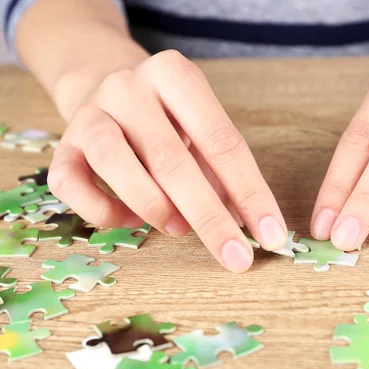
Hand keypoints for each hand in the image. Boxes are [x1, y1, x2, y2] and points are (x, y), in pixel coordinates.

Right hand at [49, 50, 287, 271]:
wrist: (102, 84)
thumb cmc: (167, 119)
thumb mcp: (199, 129)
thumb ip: (220, 172)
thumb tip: (249, 227)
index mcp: (175, 75)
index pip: (222, 141)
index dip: (251, 193)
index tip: (272, 236)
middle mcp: (128, 87)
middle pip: (173, 160)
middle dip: (210, 217)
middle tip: (237, 258)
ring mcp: (90, 113)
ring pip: (116, 164)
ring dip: (154, 208)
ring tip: (178, 228)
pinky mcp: (61, 145)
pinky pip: (72, 185)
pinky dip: (105, 212)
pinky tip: (129, 220)